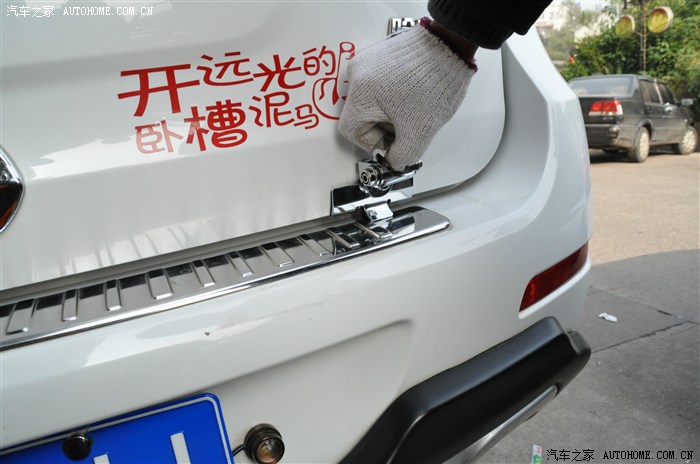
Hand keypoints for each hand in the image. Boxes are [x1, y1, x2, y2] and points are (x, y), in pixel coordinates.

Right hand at [339, 23, 475, 170]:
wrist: (451, 45)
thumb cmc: (435, 80)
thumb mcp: (419, 130)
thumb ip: (403, 155)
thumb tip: (395, 161)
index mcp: (362, 94)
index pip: (352, 131)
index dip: (372, 143)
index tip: (391, 142)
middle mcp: (358, 74)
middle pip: (360, 115)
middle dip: (383, 127)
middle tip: (405, 127)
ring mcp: (367, 61)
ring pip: (369, 100)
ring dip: (388, 112)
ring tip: (411, 109)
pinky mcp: (379, 54)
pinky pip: (377, 83)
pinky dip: (391, 95)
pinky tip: (410, 95)